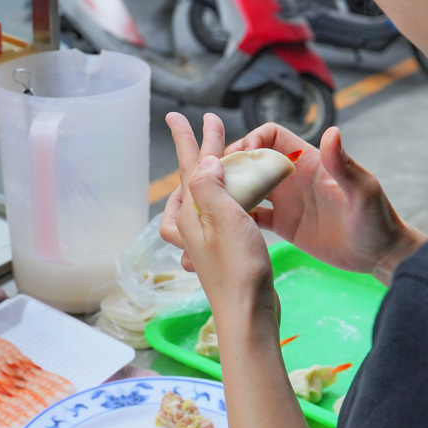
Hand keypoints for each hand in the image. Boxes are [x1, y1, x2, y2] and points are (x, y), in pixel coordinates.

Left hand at [161, 112, 279, 324]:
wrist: (248, 313)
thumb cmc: (238, 268)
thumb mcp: (224, 220)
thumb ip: (210, 187)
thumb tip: (203, 161)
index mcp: (190, 214)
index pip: (189, 167)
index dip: (189, 139)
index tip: (180, 114)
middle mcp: (193, 225)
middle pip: (196, 177)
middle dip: (201, 150)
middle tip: (208, 123)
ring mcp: (207, 239)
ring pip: (205, 194)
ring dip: (212, 172)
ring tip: (220, 156)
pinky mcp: (223, 250)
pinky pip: (219, 211)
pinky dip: (226, 195)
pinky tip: (238, 198)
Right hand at [223, 123, 426, 281]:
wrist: (379, 254)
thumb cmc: (377, 219)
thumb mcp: (362, 191)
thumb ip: (343, 164)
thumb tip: (331, 132)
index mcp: (308, 161)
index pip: (272, 136)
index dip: (253, 140)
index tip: (243, 158)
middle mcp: (292, 176)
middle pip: (251, 159)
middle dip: (231, 164)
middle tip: (213, 182)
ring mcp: (285, 200)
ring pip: (246, 185)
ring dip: (228, 189)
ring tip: (208, 202)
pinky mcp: (282, 224)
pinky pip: (251, 215)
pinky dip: (235, 217)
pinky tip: (222, 227)